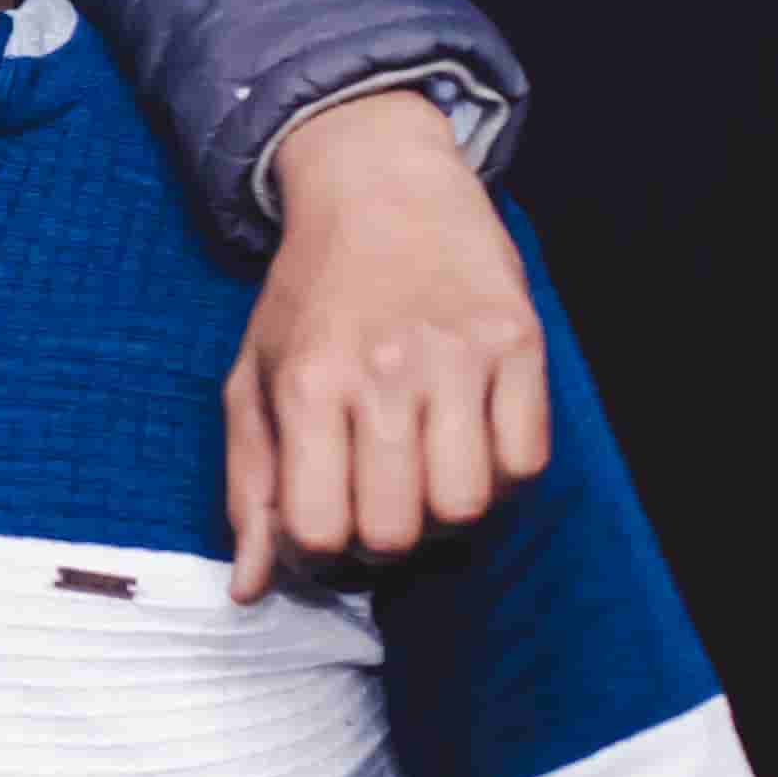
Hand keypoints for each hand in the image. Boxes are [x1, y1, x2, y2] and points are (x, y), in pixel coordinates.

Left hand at [230, 90, 550, 598]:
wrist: (380, 186)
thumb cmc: (310, 296)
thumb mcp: (254, 379)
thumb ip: (250, 488)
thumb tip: (252, 591)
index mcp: (306, 384)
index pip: (319, 531)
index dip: (321, 554)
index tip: (325, 526)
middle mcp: (382, 372)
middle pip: (397, 531)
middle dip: (383, 539)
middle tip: (377, 501)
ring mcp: (457, 356)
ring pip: (468, 507)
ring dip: (445, 513)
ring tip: (424, 473)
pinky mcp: (519, 341)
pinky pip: (527, 463)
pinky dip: (502, 474)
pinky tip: (471, 442)